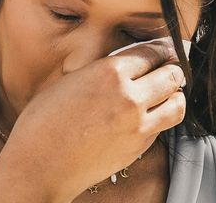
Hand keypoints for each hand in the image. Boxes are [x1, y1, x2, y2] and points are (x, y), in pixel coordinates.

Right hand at [0, 39, 186, 202]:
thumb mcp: (69, 80)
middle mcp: (130, 96)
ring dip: (175, 95)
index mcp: (110, 72)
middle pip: (173, 75)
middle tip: (173, 67)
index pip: (153, 52)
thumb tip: (124, 64)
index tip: (166, 49)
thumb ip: (101, 70)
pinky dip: (162, 117)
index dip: (163, 49)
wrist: (39, 166)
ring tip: (168, 92)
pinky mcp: (139, 148)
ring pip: (177, 103)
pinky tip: (150, 114)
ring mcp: (137, 125)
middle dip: (175, 68)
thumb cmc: (43, 122)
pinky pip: (163, 126)